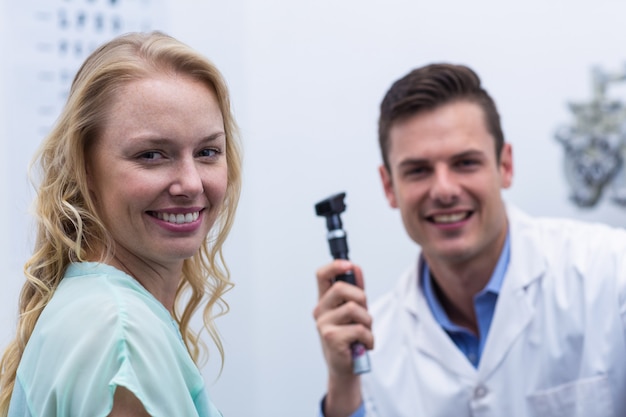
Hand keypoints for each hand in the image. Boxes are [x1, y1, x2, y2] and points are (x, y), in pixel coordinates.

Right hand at [313, 260, 372, 416]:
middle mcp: (320, 310)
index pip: (322, 275)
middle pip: (340, 288)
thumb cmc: (349, 337)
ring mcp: (323, 324)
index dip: (334, 266)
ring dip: (367, 321)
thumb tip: (356, 268)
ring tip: (364, 333)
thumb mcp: (354, 311)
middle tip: (364, 313)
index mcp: (324, 300)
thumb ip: (355, 289)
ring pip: (353, 309)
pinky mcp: (331, 338)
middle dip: (361, 298)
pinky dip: (368, 338)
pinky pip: (358, 329)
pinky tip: (363, 345)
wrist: (346, 367)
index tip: (348, 265)